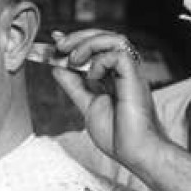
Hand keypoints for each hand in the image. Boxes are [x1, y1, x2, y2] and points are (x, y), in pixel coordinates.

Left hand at [49, 28, 168, 176]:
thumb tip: (57, 68)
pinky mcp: (135, 77)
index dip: (76, 40)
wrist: (134, 152)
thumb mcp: (86, 106)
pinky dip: (100, 61)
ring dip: (89, 43)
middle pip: (105, 38)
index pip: (96, 50)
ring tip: (73, 59)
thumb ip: (73, 86)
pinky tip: (93, 76)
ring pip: (114, 39)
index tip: (55, 40)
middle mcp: (124, 72)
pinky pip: (118, 54)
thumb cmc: (118, 136)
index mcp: (114, 78)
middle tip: (59, 46)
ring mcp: (131, 73)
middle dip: (79, 37)